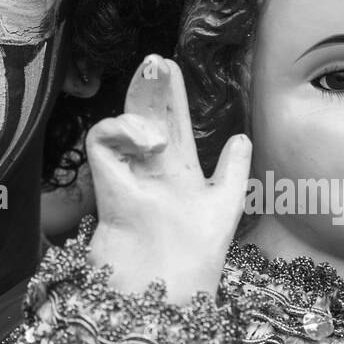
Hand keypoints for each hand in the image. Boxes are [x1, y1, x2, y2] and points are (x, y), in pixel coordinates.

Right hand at [85, 55, 249, 302]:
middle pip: (148, 115)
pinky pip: (101, 138)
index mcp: (178, 173)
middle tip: (157, 61)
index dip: (172, 96)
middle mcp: (151, 168)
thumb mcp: (225, 205)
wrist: (168, 282)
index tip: (172, 69)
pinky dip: (123, 129)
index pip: (174, 123)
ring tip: (159, 109)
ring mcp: (128, 172)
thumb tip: (241, 137)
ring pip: (123, 121)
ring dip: (138, 102)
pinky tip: (150, 140)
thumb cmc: (195, 254)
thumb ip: (232, 171)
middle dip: (152, 86)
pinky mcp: (106, 177)